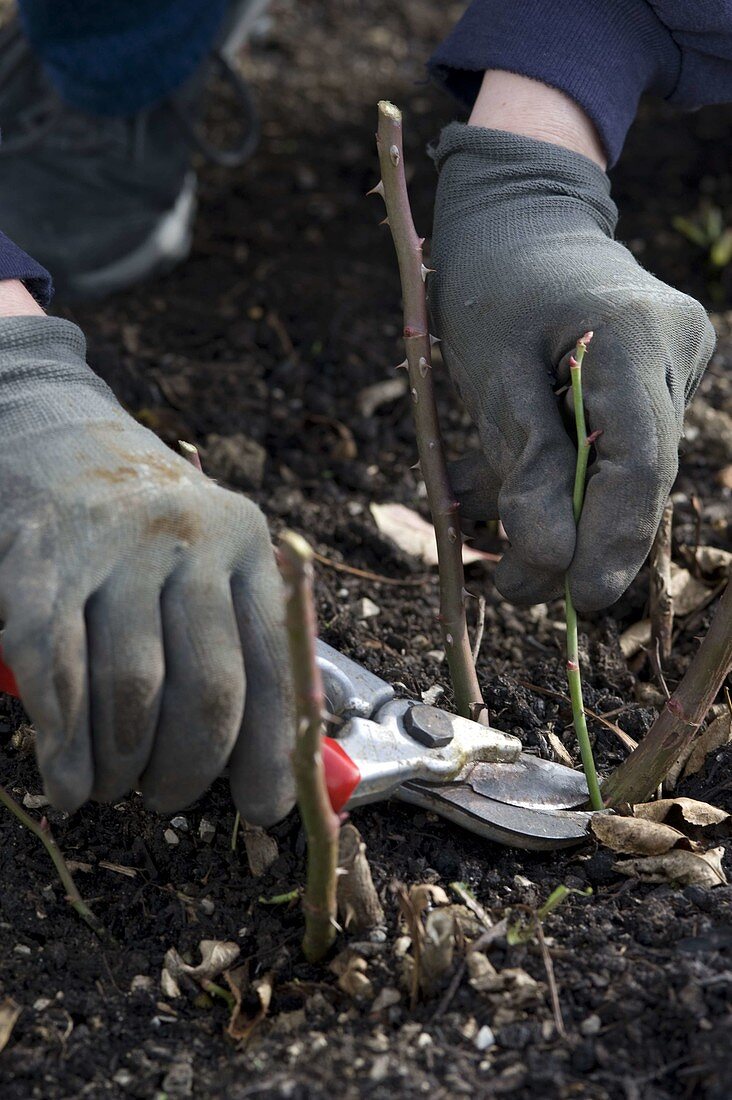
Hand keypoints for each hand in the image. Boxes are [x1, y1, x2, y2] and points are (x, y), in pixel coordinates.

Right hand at [0, 313, 292, 822]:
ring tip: (116, 788)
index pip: (278, 665)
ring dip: (123, 766)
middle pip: (209, 688)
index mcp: (247, 544)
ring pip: (133, 690)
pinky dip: (64, 747)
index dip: (271, 753)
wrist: (49, 430)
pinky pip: (58, 674)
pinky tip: (68, 786)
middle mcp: (190, 541)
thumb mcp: (210, 554)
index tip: (262, 808)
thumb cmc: (143, 521)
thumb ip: (240, 636)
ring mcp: (115, 550)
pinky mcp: (42, 564)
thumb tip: (269, 755)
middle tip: (169, 798)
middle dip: (190, 769)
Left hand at [430, 82, 714, 610]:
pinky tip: (493, 484)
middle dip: (574, 538)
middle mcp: (677, 353)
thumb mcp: (491, 371)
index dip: (613, 540)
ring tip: (485, 529)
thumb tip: (550, 561)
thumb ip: (523, 462)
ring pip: (622, 470)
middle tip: (511, 583)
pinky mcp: (655, 379)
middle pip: (637, 475)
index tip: (578, 599)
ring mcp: (675, 364)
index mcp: (639, 336)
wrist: (518, 218)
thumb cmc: (495, 282)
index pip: (641, 464)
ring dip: (552, 508)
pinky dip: (554, 475)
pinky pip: (611, 447)